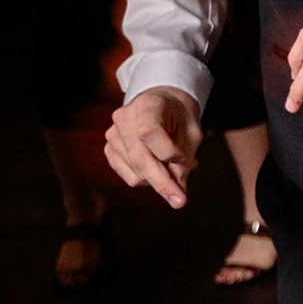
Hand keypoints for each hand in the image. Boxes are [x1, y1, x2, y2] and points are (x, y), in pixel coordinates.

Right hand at [105, 87, 203, 207]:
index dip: (169, 152)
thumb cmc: (179, 116)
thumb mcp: (191, 131)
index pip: (149, 133)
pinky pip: (129, 176)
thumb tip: (178, 187)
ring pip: (135, 173)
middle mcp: (123, 120)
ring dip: (160, 179)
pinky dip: (149, 179)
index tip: (189, 162)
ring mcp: (113, 136)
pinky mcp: (110, 151)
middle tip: (180, 201)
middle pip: (140, 159)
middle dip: (162, 183)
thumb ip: (185, 157)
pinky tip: (163, 169)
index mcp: (146, 106)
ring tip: (178, 167)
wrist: (161, 102)